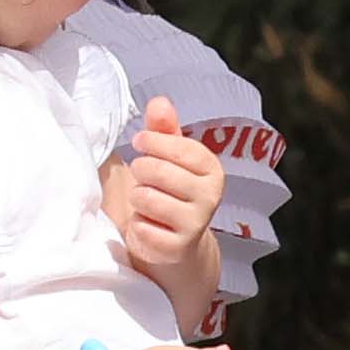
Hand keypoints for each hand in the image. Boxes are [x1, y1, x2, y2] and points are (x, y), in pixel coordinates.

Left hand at [101, 103, 225, 294]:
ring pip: (146, 198)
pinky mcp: (176, 248)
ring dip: (137, 198)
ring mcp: (195, 224)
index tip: (140, 142)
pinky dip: (137, 225)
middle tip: (142, 177)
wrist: (176, 246)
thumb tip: (159, 102)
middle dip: (140, 171)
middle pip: (157, 170)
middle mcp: (210, 196)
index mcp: (212, 169)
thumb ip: (163, 130)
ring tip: (146, 202)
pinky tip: (148, 225)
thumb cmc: (168, 192)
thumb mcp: (168, 159)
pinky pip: (142, 228)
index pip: (177, 145)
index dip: (151, 141)